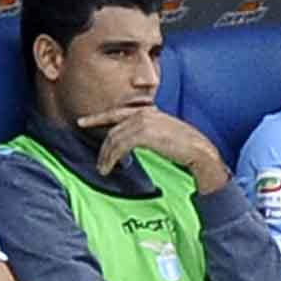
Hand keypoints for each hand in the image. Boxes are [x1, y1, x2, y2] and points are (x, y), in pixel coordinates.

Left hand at [74, 102, 227, 192]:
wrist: (198, 151)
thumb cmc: (185, 146)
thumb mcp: (164, 134)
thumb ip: (147, 132)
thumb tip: (132, 142)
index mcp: (148, 111)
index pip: (116, 113)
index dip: (97, 117)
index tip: (82, 122)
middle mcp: (143, 113)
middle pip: (113, 130)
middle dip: (103, 148)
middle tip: (99, 163)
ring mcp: (143, 122)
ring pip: (114, 139)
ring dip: (106, 156)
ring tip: (103, 169)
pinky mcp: (143, 134)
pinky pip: (119, 146)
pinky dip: (112, 158)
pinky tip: (111, 167)